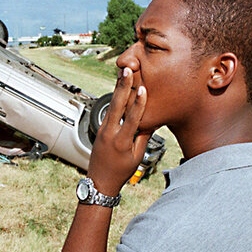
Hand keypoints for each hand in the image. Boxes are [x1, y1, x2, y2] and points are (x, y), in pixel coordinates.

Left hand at [87, 67, 151, 196]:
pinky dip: (115, 98)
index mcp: (122, 142)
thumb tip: (151, 119)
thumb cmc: (121, 171)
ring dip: (118, 88)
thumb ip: (143, 136)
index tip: (144, 89)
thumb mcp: (137, 156)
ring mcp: (102, 130)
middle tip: (127, 70)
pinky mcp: (99, 129)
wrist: (100, 181)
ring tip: (122, 72)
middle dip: (122, 87)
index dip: (139, 103)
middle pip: (117, 106)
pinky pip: (109, 110)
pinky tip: (119, 87)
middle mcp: (110, 133)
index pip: (132, 119)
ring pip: (111, 105)